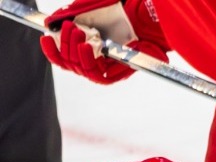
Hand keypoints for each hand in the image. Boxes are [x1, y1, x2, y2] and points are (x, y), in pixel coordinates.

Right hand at [40, 2, 165, 84]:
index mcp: (87, 51)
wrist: (147, 20)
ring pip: (81, 69)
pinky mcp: (118, 76)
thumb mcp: (91, 9)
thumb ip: (71, 14)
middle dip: (64, 43)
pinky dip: (88, 61)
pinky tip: (87, 46)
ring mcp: (106, 70)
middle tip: (69, 26)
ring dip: (74, 49)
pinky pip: (98, 76)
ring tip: (78, 32)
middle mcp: (95, 63)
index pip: (63, 58)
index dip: (52, 50)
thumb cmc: (120, 15)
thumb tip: (50, 22)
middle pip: (69, 63)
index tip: (45, 37)